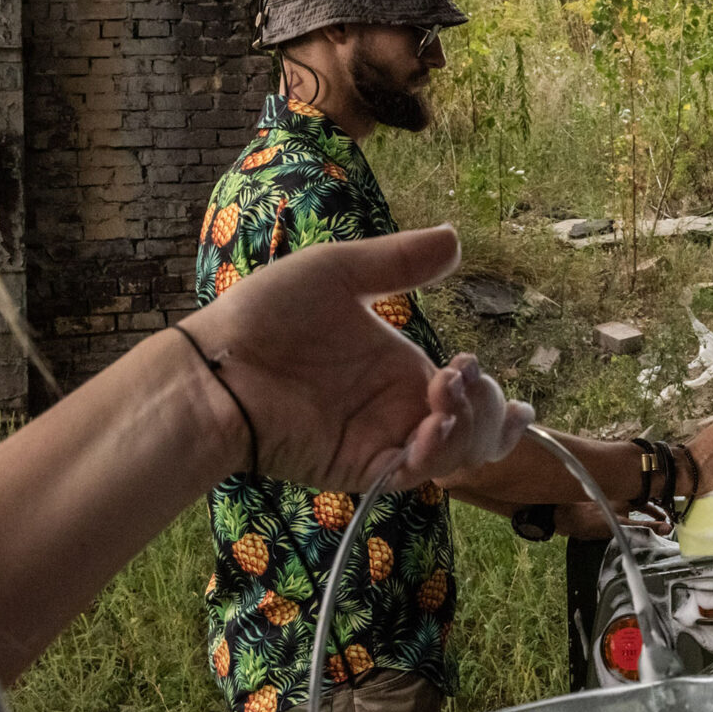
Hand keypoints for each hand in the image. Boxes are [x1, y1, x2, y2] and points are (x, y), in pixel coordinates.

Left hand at [180, 225, 532, 492]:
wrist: (217, 367)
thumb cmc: (266, 315)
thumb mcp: (337, 272)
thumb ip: (398, 262)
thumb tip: (455, 238)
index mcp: (401, 370)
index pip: (468, 393)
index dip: (492, 395)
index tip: (495, 377)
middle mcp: (398, 409)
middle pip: (475, 429)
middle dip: (489, 410)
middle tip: (461, 378)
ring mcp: (381, 441)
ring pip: (454, 455)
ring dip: (467, 429)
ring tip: (446, 398)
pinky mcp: (360, 468)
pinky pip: (413, 473)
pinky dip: (434, 455)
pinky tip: (432, 424)